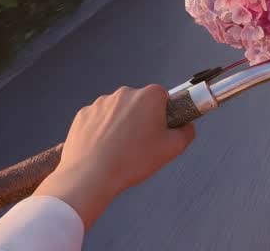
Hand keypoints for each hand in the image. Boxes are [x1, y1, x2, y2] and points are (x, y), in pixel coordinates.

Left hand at [34, 85, 194, 227]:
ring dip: (120, 124)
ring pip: (117, 111)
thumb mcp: (172, 149)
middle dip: (141, 118)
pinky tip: (102, 149)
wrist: (91, 176)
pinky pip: (98, 119)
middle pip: (139, 102)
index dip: (164, 114)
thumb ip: (186, 132)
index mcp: (149, 96)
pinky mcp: (83, 114)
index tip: (159, 132)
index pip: (163, 97)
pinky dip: (101, 131)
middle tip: (141, 144)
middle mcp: (124, 93)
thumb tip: (186, 126)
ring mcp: (100, 102)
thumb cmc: (133, 161)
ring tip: (119, 151)